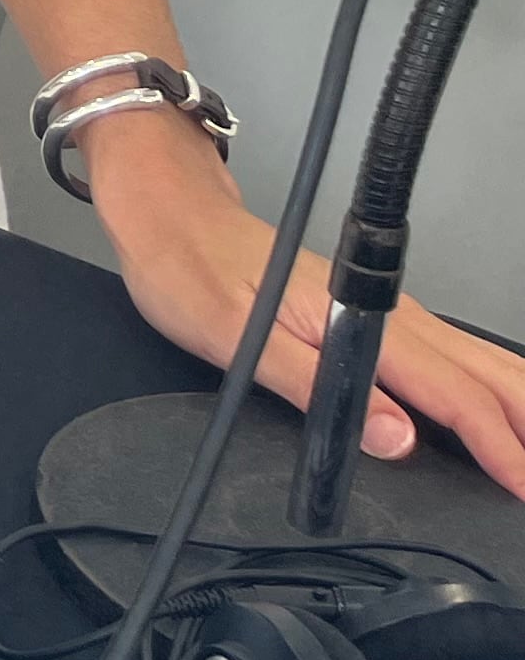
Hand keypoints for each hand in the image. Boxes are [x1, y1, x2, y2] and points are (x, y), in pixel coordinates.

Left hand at [91, 106, 524, 497]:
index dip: (499, 446)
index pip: (453, 395)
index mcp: (362, 320)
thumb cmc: (189, 269)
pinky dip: (492, 387)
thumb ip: (314, 385)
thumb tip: (395, 438)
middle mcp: (389, 313)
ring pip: (480, 364)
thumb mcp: (235, 336)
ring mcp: (388, 312)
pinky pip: (455, 356)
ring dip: (521, 407)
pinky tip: (502, 409)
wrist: (169, 213)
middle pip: (488, 376)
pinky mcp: (375, 314)